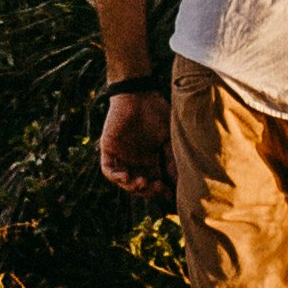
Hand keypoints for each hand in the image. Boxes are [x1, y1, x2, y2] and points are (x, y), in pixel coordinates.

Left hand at [98, 89, 171, 204]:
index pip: (154, 182)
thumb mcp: (168, 136)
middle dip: (148, 190)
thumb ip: (171, 156)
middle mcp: (135, 161)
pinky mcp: (109, 150)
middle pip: (140, 186)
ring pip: (124, 181)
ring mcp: (121, 156)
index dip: (161, 191)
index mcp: (150, 159)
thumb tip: (179, 179)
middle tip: (157, 187)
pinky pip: (109, 169)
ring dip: (132, 186)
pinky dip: (116, 176)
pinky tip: (126, 177)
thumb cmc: (156, 111)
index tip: (170, 194)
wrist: (138, 93)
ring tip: (142, 183)